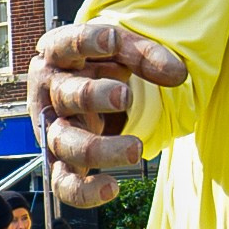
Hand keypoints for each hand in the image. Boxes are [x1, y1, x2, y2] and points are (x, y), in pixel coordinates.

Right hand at [27, 21, 186, 210]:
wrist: (87, 85)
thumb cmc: (104, 62)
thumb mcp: (123, 50)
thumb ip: (148, 56)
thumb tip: (179, 75)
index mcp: (59, 54)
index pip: (67, 43)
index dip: (88, 42)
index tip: (112, 38)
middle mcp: (50, 91)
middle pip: (67, 95)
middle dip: (94, 96)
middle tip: (126, 97)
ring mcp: (53, 127)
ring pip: (66, 142)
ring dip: (99, 148)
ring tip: (136, 149)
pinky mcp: (60, 158)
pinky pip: (63, 181)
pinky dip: (83, 190)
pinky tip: (111, 189)